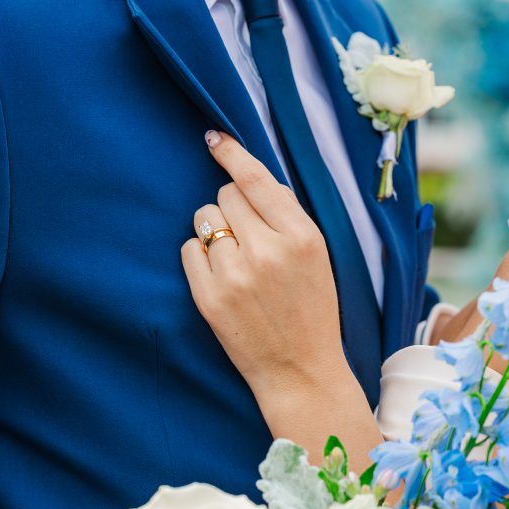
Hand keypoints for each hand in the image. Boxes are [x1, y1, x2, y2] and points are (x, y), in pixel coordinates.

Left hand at [182, 132, 346, 398]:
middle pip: (226, 195)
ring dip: (215, 230)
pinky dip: (200, 256)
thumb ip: (288, 216)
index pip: (256, 179)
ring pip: (204, 219)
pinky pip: (189, 249)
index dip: (231, 154)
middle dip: (233, 208)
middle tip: (249, 237)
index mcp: (302, 237)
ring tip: (237, 259)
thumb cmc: (312, 310)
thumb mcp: (319, 257)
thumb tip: (253, 179)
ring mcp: (235, 275)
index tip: (213, 138)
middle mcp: (268, 251)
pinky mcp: (209, 297)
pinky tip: (221, 276)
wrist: (300, 370)